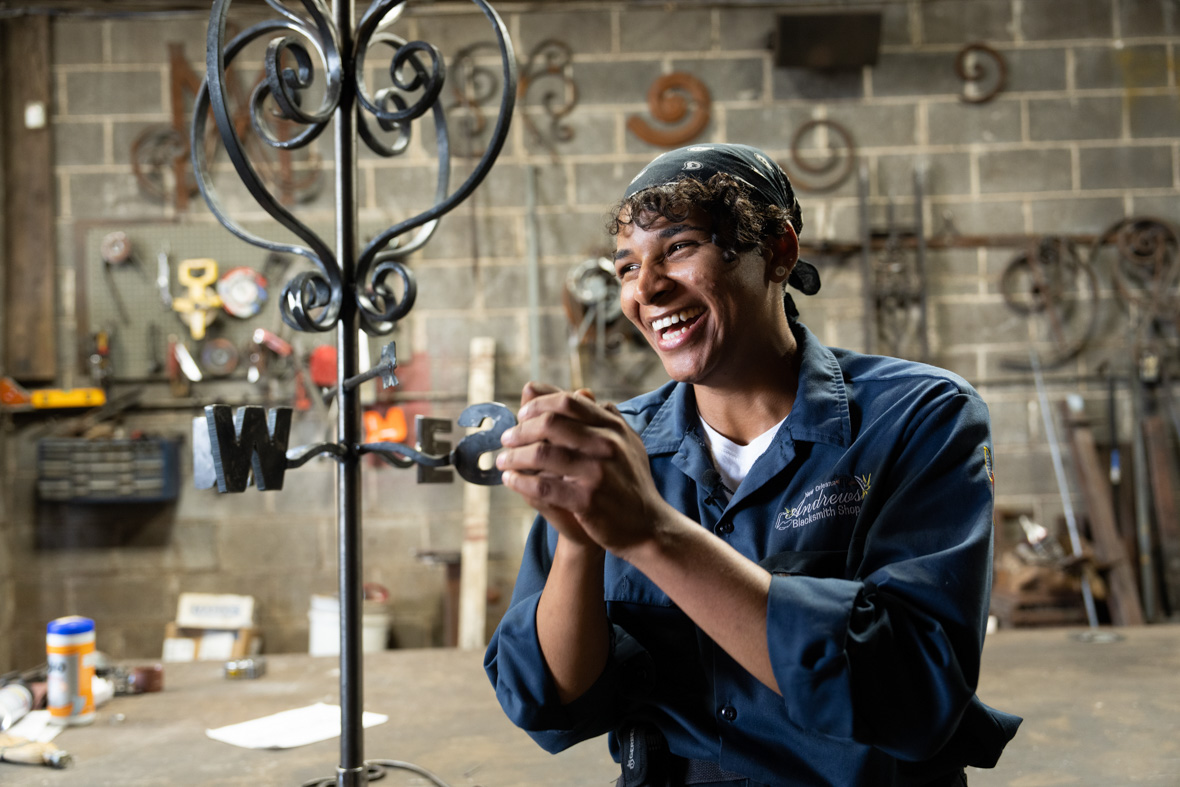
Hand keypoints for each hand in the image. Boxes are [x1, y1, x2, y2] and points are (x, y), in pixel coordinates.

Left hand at [497, 385, 670, 557]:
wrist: (648, 525)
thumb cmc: (630, 481)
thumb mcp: (625, 442)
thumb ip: (603, 417)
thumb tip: (581, 390)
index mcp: (613, 427)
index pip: (568, 402)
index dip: (539, 404)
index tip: (522, 413)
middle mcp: (606, 445)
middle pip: (550, 423)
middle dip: (521, 429)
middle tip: (506, 438)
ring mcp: (597, 472)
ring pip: (542, 453)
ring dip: (514, 456)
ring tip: (503, 460)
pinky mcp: (586, 499)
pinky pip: (542, 486)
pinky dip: (520, 481)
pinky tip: (511, 480)